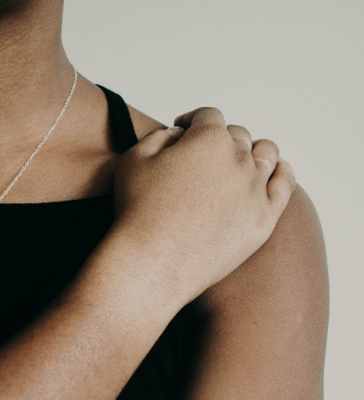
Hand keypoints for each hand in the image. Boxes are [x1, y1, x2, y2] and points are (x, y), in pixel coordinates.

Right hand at [111, 107, 296, 301]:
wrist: (150, 265)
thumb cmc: (136, 214)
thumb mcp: (133, 161)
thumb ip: (158, 137)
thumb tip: (179, 134)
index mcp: (208, 139)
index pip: (207, 116)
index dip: (193, 121)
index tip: (184, 131)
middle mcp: (238, 159)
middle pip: (237, 136)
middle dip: (218, 141)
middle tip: (203, 157)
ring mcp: (255, 190)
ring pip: (265, 155)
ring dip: (251, 152)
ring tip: (236, 164)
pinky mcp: (263, 219)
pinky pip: (284, 184)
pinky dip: (279, 172)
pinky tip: (271, 173)